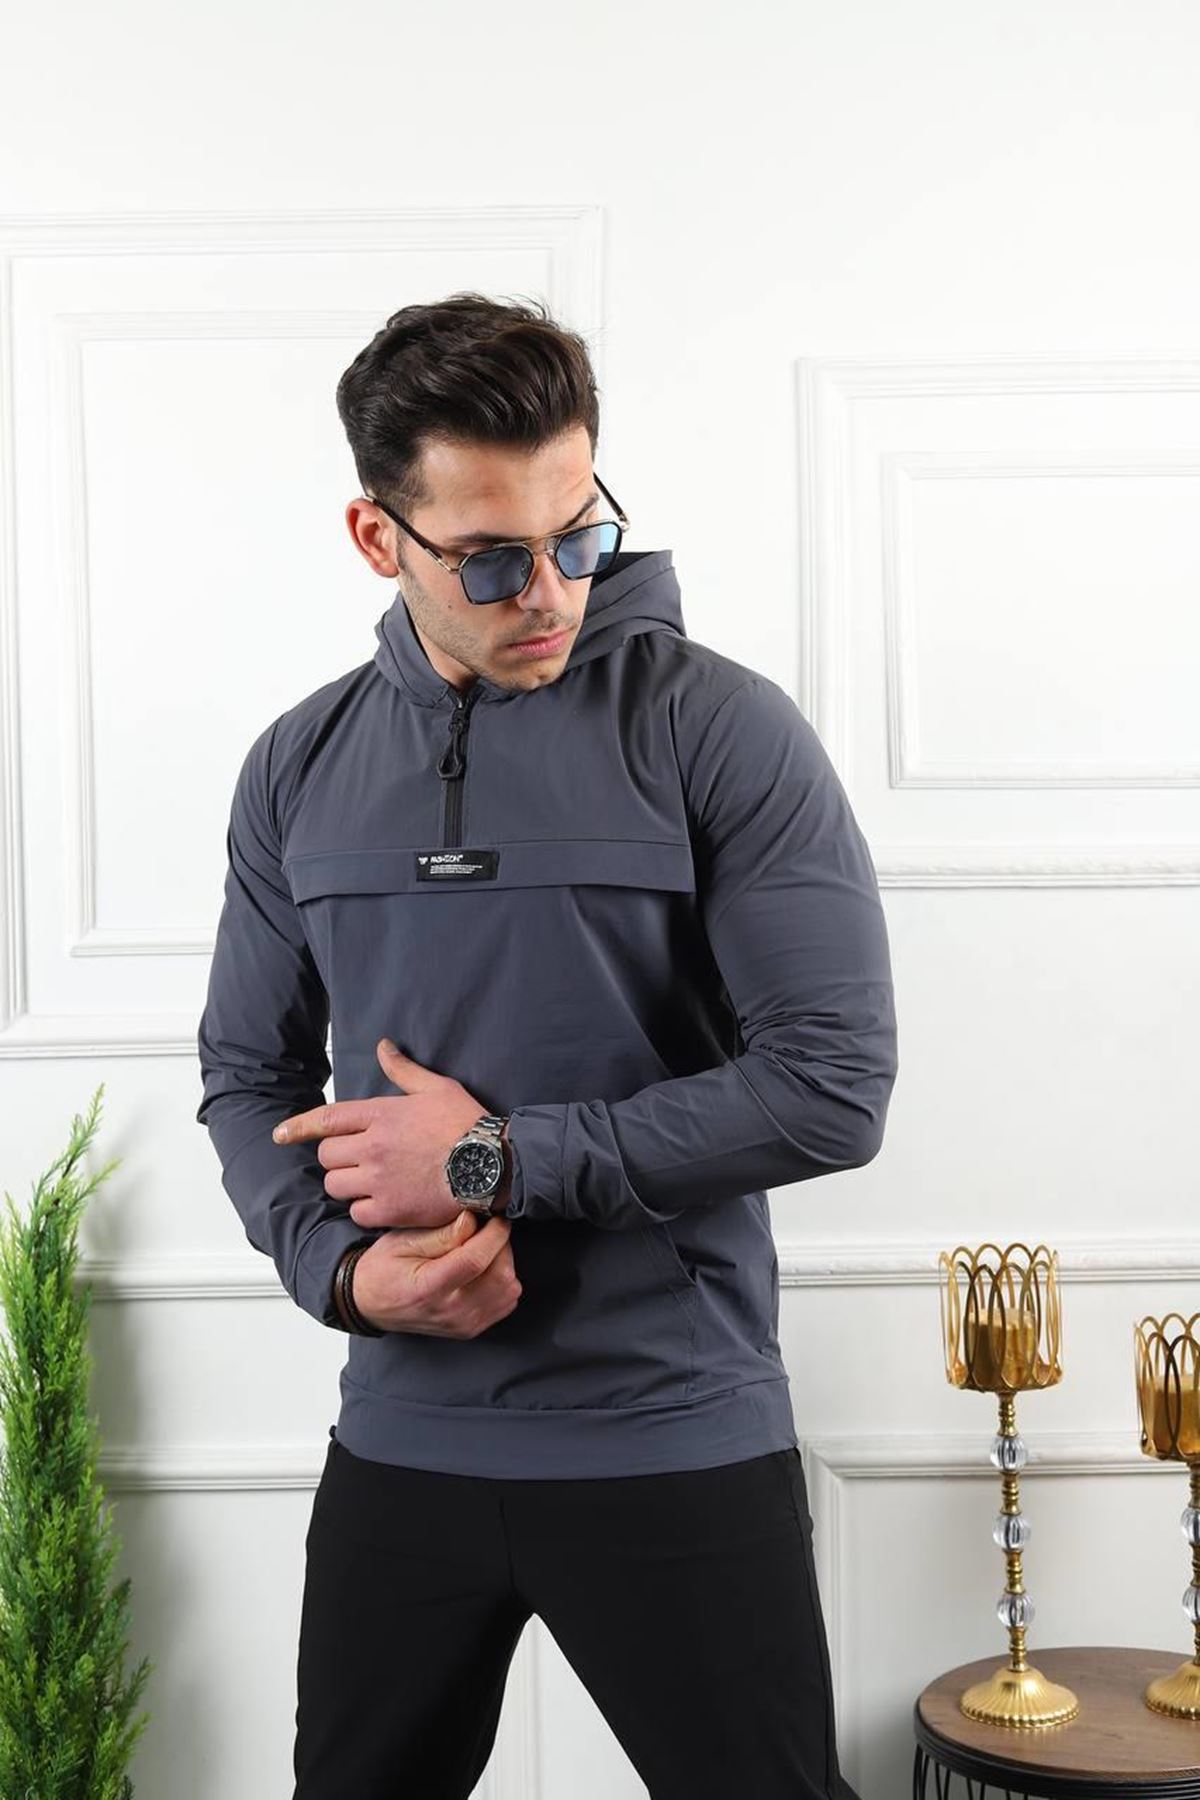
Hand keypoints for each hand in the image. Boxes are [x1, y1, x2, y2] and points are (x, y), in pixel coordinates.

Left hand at [271, 1038, 494, 1228]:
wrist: (492, 1164)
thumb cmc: (467, 1123)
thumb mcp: (436, 1087)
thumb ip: (403, 1069)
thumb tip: (382, 1046)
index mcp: (380, 1114)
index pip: (326, 1119)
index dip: (297, 1127)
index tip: (280, 1135)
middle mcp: (373, 1146)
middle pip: (327, 1156)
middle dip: (337, 1158)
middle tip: (358, 1160)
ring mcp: (379, 1179)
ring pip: (336, 1185)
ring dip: (347, 1184)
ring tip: (368, 1182)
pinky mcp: (390, 1209)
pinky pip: (356, 1212)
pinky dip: (364, 1209)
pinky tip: (382, 1203)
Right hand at [354, 1212, 521, 1337]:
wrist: (369, 1304)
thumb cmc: (382, 1268)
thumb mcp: (403, 1240)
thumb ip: (442, 1234)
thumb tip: (473, 1220)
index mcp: (429, 1288)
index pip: (476, 1260)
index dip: (494, 1234)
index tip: (496, 1218)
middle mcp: (450, 1311)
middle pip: (500, 1276)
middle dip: (501, 1246)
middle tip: (487, 1231)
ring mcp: (463, 1324)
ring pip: (509, 1290)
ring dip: (504, 1264)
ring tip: (483, 1250)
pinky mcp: (470, 1329)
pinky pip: (505, 1303)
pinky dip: (502, 1282)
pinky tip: (484, 1270)